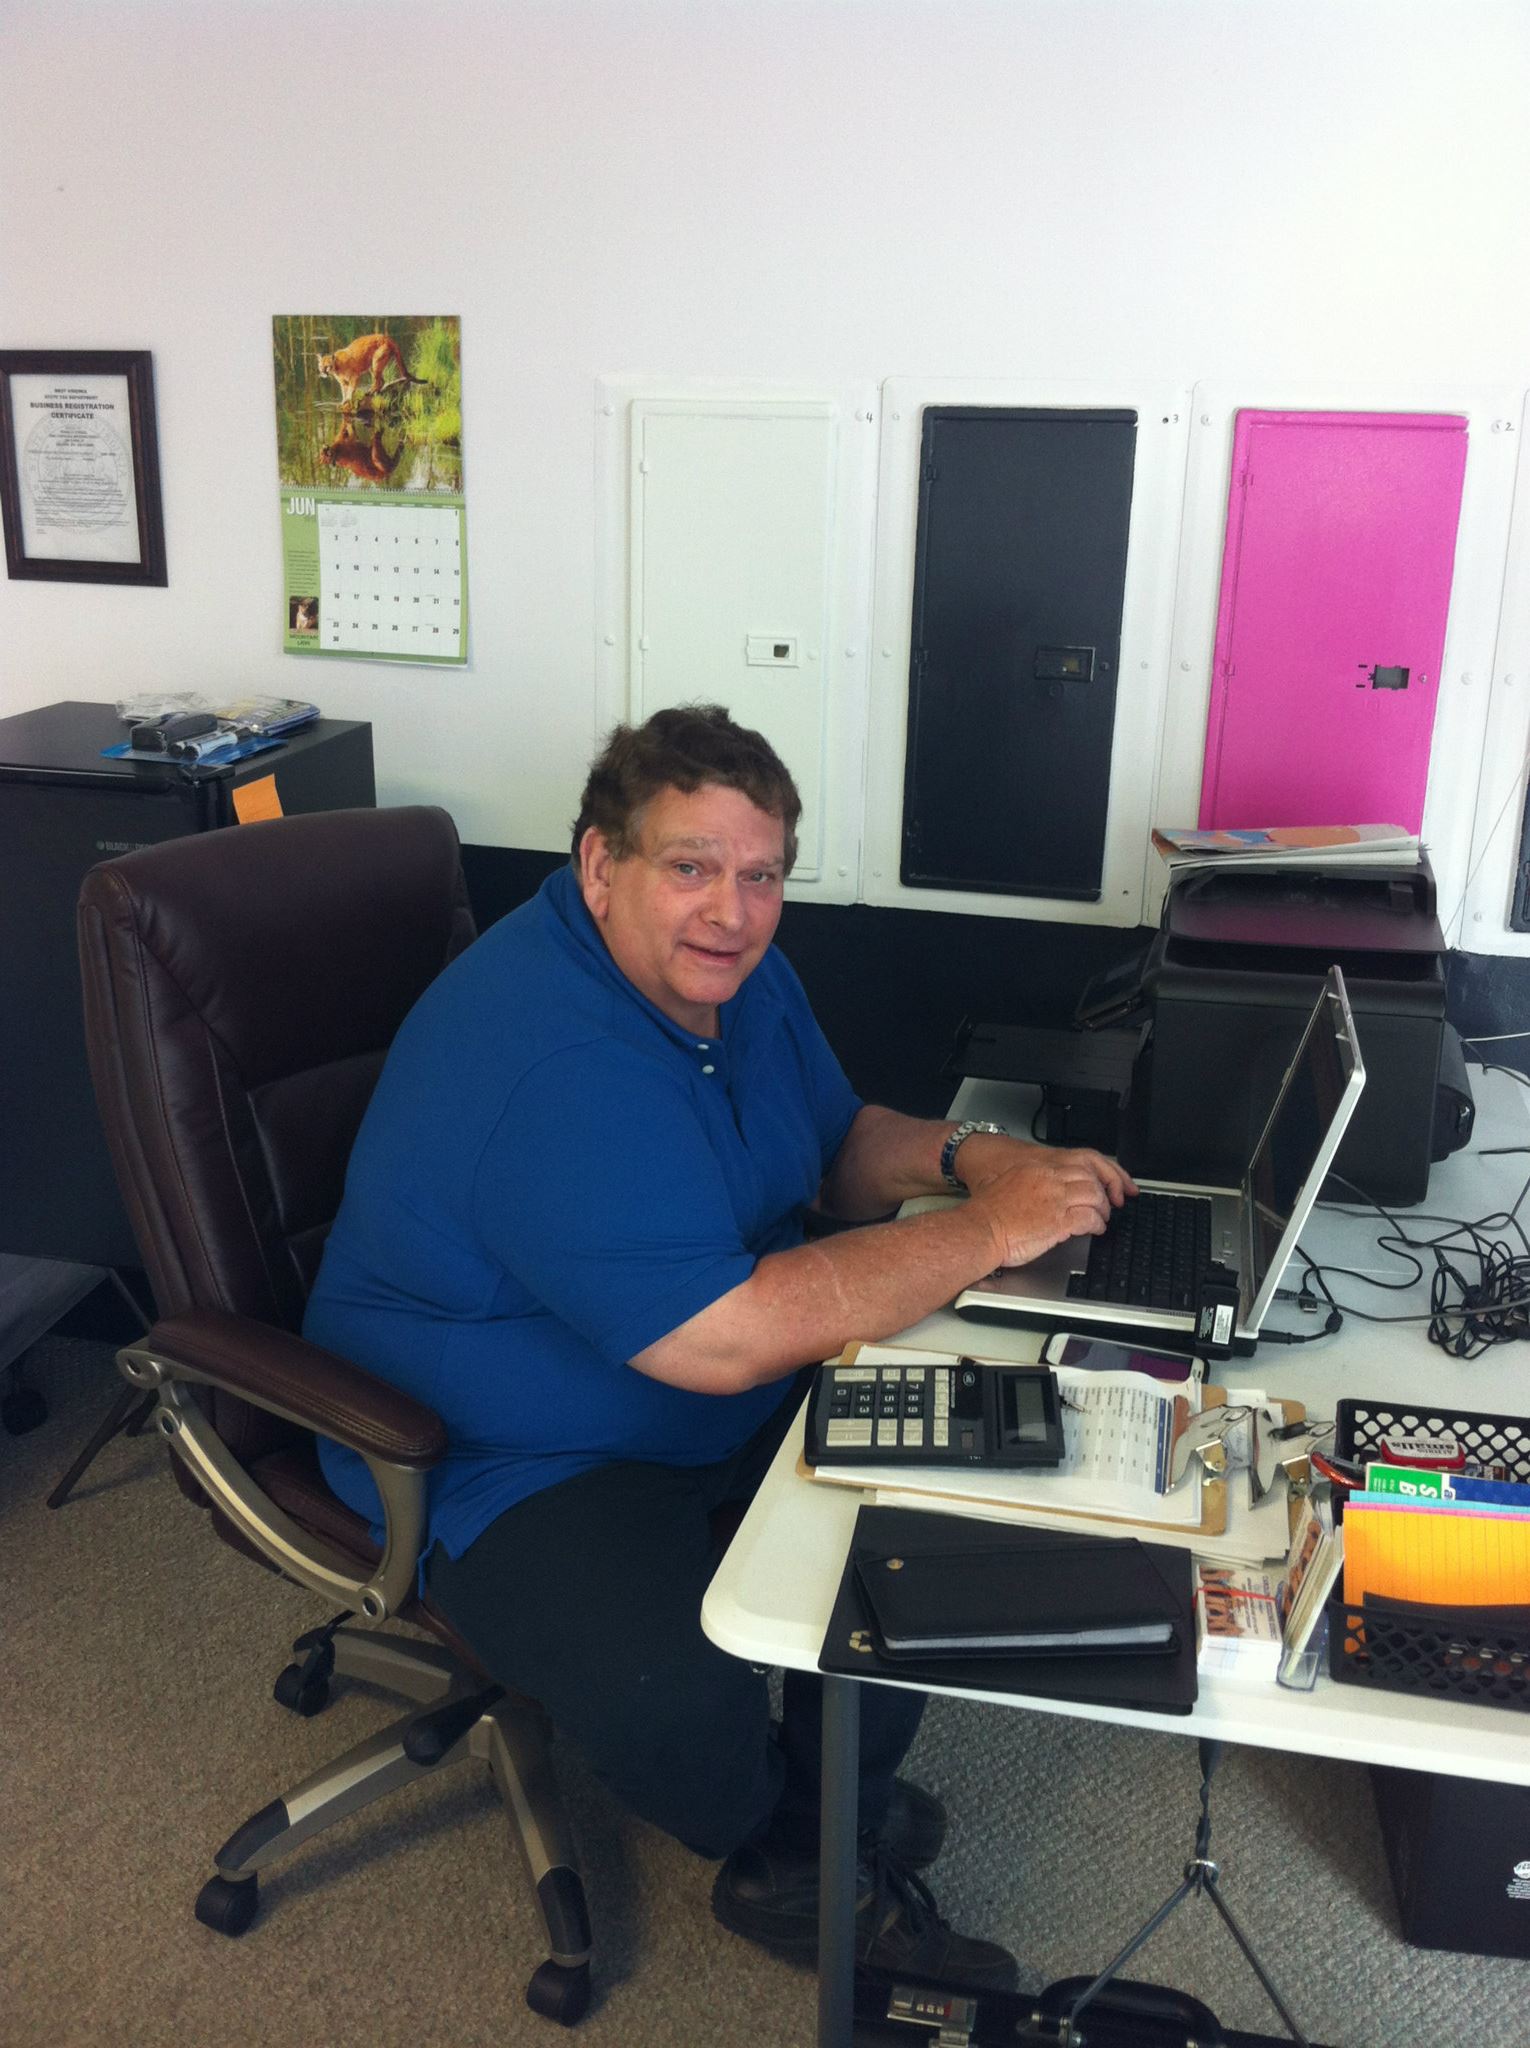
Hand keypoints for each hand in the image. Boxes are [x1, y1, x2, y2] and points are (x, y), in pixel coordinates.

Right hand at [963, 1142, 1136, 1270]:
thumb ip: (1035, 1184)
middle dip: (1107, 1191)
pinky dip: (1097, 1224)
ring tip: (1102, 1218)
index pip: (1081, 1161)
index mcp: (1038, 1167)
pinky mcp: (1058, 1220)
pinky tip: (1095, 1229)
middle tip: (1111, 1203)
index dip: (1102, 1171)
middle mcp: (1048, 1178)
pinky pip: (1089, 1218)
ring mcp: (1054, 1198)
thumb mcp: (1012, 1184)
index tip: (1111, 1181)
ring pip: (1094, 1195)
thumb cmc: (989, 1213)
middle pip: (1091, 1176)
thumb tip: (1053, 1193)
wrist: (979, 1229)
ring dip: (1103, 1209)